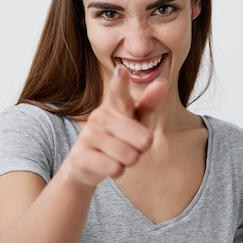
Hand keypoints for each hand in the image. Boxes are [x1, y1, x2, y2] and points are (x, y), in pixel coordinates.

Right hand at [64, 66, 167, 186]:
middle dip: (142, 148)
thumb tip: (162, 82)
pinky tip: (107, 164)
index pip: (119, 92)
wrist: (86, 163)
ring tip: (118, 155)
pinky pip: (114, 168)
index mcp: (116, 104)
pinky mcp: (80, 156)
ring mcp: (88, 135)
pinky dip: (117, 171)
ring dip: (129, 161)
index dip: (121, 83)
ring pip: (129, 156)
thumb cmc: (120, 136)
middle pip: (143, 139)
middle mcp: (100, 116)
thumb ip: (150, 102)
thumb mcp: (137, 120)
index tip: (122, 71)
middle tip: (132, 145)